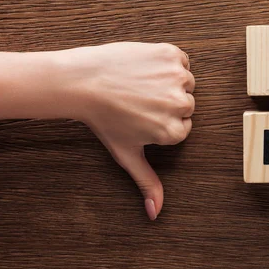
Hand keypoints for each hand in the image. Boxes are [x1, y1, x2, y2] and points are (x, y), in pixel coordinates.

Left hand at [65, 43, 194, 220]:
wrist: (81, 82)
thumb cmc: (102, 119)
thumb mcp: (126, 154)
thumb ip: (147, 181)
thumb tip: (155, 213)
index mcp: (174, 130)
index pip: (182, 126)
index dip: (161, 121)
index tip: (141, 117)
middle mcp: (180, 105)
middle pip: (186, 104)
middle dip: (166, 102)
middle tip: (138, 101)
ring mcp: (177, 78)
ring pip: (185, 82)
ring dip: (168, 81)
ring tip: (140, 84)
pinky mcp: (171, 55)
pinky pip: (181, 60)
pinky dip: (168, 61)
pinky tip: (145, 68)